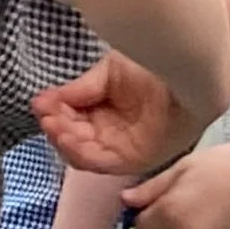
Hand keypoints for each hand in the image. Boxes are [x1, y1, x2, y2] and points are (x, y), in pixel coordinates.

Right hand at [31, 52, 211, 176]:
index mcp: (107, 115)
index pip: (73, 124)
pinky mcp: (136, 159)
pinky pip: (101, 163)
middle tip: (46, 113)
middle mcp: (114, 135)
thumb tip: (41, 102)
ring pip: (83, 155)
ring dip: (64, 140)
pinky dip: (80, 151)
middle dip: (56, 128)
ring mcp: (125, 149)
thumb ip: (77, 92)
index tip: (41, 104)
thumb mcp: (105, 75)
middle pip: (74, 142)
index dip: (54, 116)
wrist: (188, 69)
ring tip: (54, 122)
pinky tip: (68, 132)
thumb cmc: (153, 65)